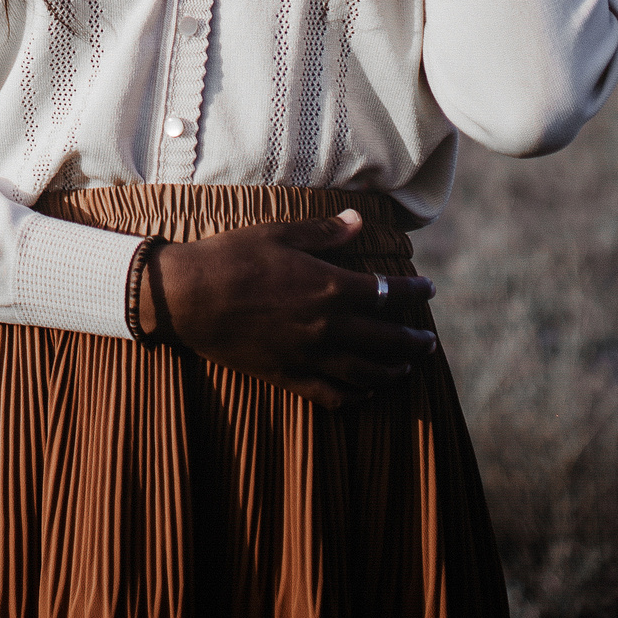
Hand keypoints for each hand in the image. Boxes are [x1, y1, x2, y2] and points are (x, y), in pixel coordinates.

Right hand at [136, 209, 438, 406]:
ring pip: (365, 372)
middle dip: (413, 340)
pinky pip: (330, 394)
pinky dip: (353, 396)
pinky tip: (363, 393)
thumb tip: (358, 221)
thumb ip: (323, 232)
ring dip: (392, 370)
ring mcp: (308, 355)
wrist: (188, 296)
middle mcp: (327, 326)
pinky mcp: (286, 375)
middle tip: (428, 341)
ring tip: (406, 368)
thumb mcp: (278, 233)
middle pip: (386, 339)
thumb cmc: (231, 257)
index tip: (428, 288)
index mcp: (329, 287)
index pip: (387, 292)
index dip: (413, 291)